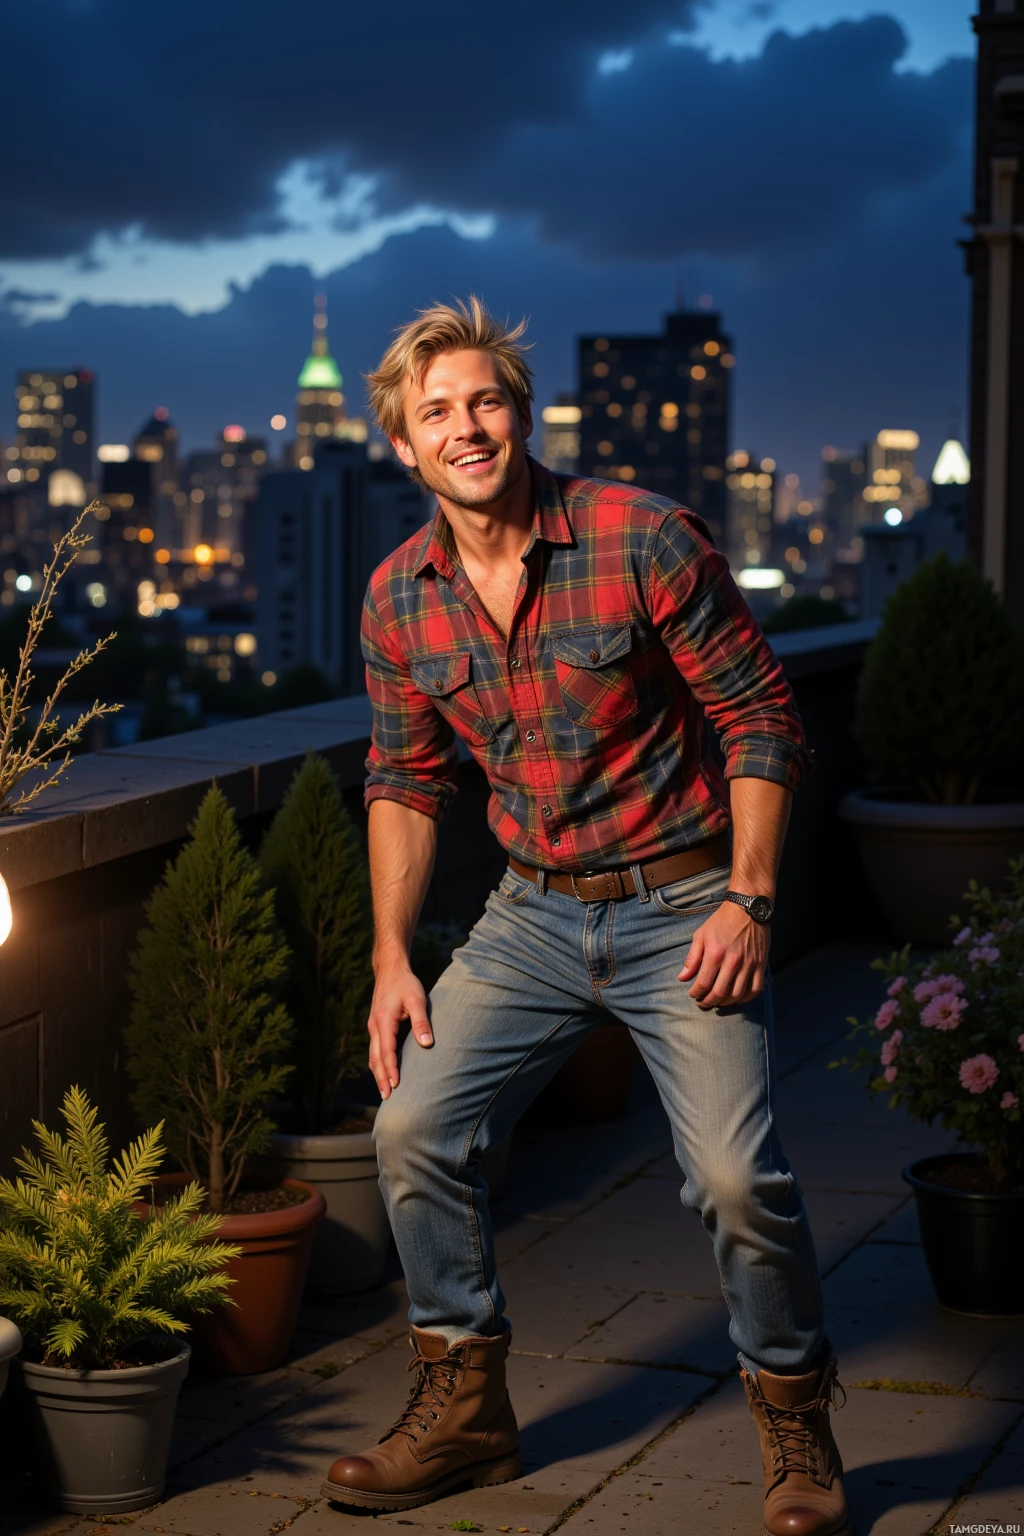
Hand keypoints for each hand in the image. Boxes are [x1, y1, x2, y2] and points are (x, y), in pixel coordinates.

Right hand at [367, 963, 432, 1098]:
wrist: (390, 969)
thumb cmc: (406, 984)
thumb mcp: (417, 999)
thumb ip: (421, 1022)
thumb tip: (427, 1045)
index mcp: (384, 1020)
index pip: (386, 1050)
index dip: (391, 1069)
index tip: (396, 1085)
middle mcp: (374, 1026)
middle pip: (375, 1058)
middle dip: (381, 1078)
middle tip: (387, 1097)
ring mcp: (373, 1027)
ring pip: (373, 1055)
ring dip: (378, 1074)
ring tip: (385, 1091)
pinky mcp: (375, 1026)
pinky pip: (374, 1049)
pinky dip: (378, 1064)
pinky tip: (384, 1073)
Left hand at [678, 900, 768, 1009]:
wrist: (747, 908)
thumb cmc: (721, 921)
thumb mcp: (701, 935)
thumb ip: (692, 958)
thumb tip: (682, 978)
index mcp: (715, 954)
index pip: (703, 984)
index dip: (696, 993)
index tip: (693, 995)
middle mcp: (732, 962)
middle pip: (719, 993)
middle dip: (709, 1002)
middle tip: (704, 1002)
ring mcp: (748, 964)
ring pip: (737, 995)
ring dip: (725, 1003)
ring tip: (718, 1001)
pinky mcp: (760, 964)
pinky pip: (755, 989)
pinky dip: (746, 998)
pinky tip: (737, 998)